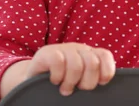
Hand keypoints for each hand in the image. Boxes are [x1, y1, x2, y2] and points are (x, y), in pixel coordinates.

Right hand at [0, 43, 115, 98]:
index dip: (106, 71)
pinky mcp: (46, 53)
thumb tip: (105, 85)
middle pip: (92, 62)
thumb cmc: (61, 84)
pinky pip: (58, 61)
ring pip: (76, 63)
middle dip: (87, 82)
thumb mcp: (79, 80)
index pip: (104, 55)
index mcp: (88, 55)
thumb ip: (92, 78)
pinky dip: (58, 75)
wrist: (33, 81)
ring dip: (71, 81)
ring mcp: (61, 49)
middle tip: (78, 89)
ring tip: (65, 89)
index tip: (100, 84)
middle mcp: (77, 49)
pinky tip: (54, 81)